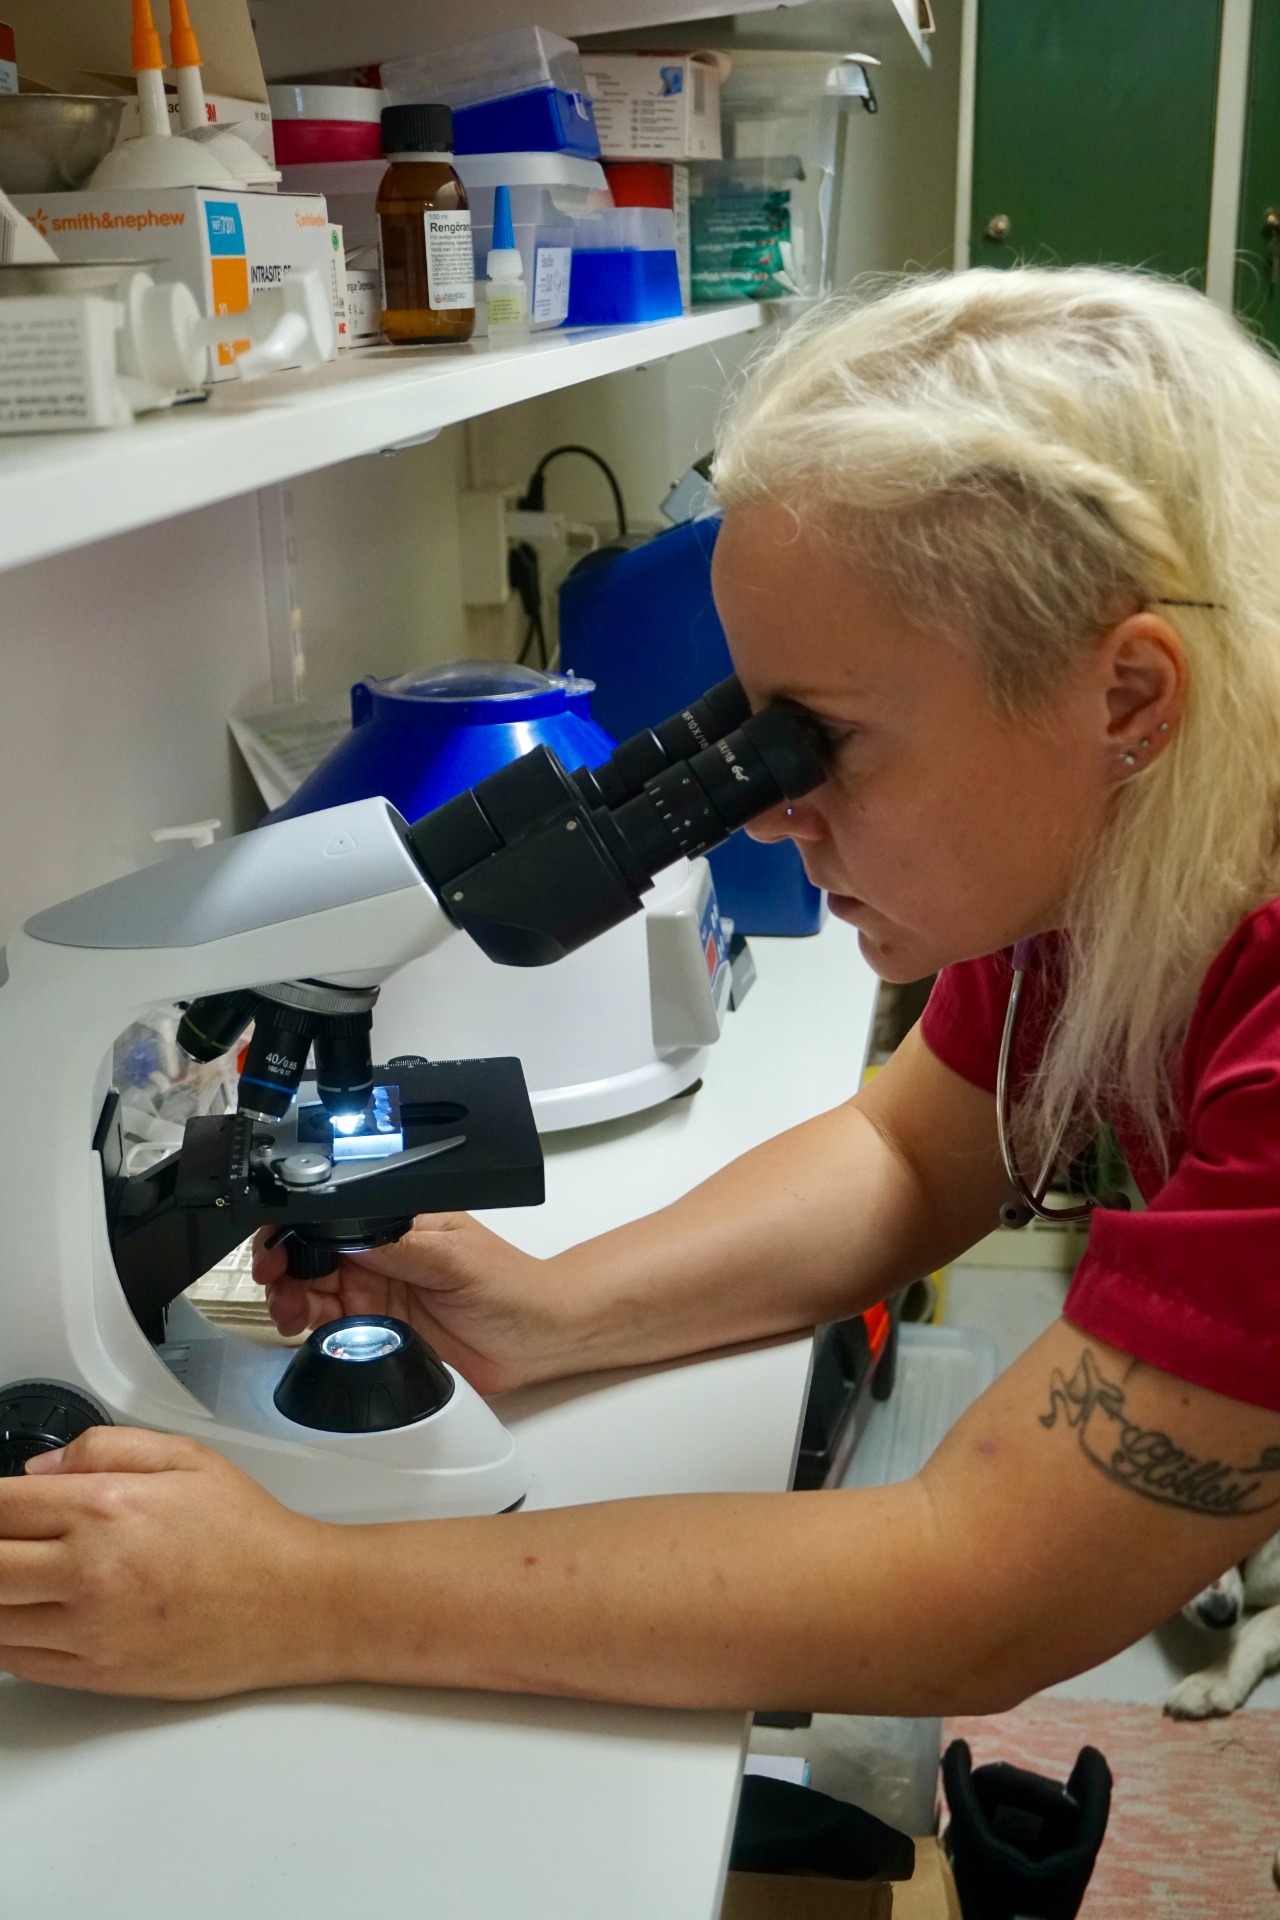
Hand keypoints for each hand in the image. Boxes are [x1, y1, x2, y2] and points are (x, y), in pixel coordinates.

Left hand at [0, 1427, 334, 1698]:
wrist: (294, 1604)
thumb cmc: (248, 1533)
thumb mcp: (186, 1458)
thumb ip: (105, 1447)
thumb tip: (39, 1470)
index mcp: (106, 1508)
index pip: (0, 1506)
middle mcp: (88, 1571)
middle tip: (7, 1542)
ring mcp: (88, 1630)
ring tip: (18, 1575)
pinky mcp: (96, 1674)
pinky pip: (17, 1661)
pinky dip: (7, 1638)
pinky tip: (25, 1614)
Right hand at [255, 1213, 570, 1393]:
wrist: (535, 1340)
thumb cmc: (511, 1285)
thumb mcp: (453, 1256)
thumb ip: (401, 1246)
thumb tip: (352, 1233)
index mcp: (397, 1222)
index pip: (333, 1217)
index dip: (298, 1230)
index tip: (281, 1248)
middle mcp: (381, 1256)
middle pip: (311, 1255)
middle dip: (284, 1267)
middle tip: (278, 1285)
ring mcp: (376, 1294)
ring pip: (312, 1293)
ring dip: (290, 1300)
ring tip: (291, 1311)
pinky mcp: (376, 1332)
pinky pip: (329, 1331)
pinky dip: (309, 1331)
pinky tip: (309, 1331)